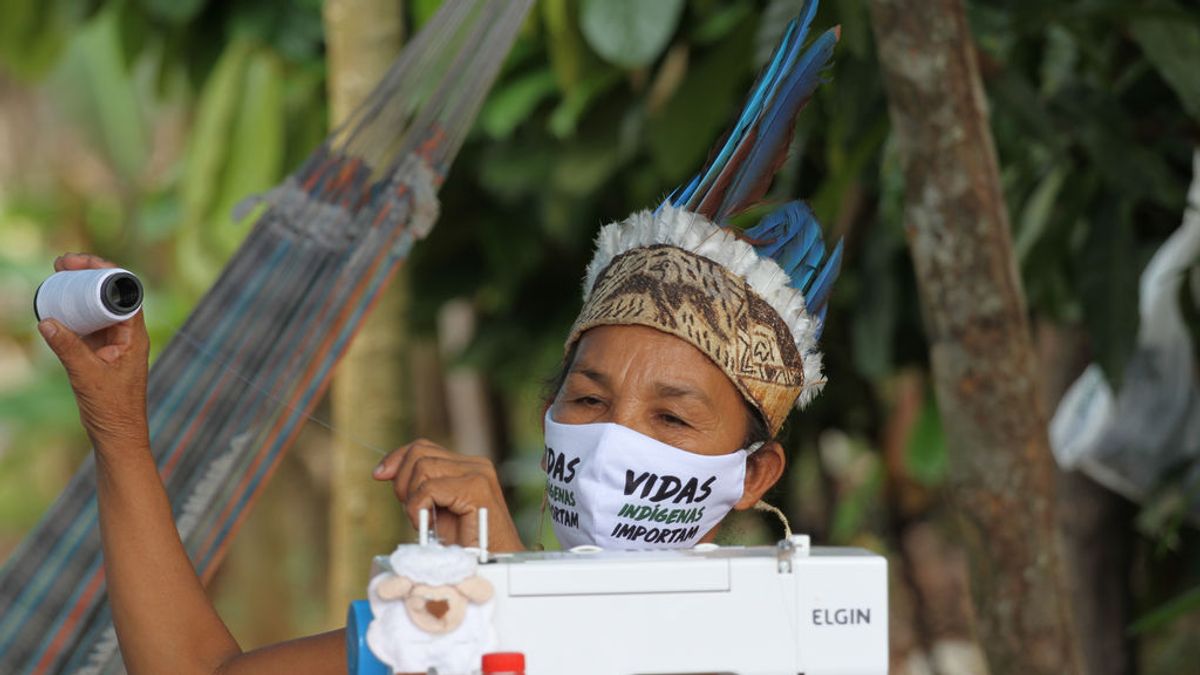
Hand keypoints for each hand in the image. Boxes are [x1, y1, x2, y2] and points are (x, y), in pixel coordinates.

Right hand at [38, 253, 150, 447]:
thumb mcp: (86, 376)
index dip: (104, 271)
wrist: (118, 437)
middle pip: (110, 295)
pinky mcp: (102, 355)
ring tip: (58, 277)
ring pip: (98, 310)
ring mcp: (114, 344)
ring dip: (80, 293)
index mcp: (134, 336)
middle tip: (62, 263)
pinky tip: (56, 308)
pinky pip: (88, 327)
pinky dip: (74, 315)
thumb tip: (46, 320)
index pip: (125, 292)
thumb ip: (68, 349)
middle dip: (88, 276)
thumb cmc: (113, 409)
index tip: (80, 262)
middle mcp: (127, 336)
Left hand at [373, 439, 523, 551]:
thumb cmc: (466, 545)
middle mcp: (476, 464)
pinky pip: (429, 488)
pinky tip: (425, 524)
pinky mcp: (476, 489)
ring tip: (424, 520)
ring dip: (412, 497)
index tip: (379, 475)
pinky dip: (418, 508)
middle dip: (402, 481)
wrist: (495, 567)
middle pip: (419, 452)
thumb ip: (419, 487)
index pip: (423, 447)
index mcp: (468, 466)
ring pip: (422, 467)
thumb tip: (384, 471)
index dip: (397, 458)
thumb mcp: (436, 509)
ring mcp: (478, 474)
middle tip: (412, 512)